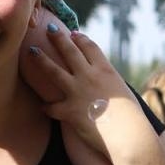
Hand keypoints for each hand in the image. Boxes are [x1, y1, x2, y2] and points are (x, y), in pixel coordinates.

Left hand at [25, 24, 132, 152]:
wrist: (129, 135)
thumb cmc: (132, 117)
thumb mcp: (123, 92)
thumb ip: (110, 85)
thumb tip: (105, 85)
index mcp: (105, 70)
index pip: (90, 48)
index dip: (80, 39)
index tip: (73, 33)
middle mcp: (89, 76)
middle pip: (70, 52)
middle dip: (57, 38)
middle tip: (48, 28)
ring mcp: (78, 92)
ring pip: (54, 71)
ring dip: (41, 60)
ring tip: (31, 50)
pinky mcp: (70, 111)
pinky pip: (52, 107)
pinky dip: (47, 107)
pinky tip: (42, 107)